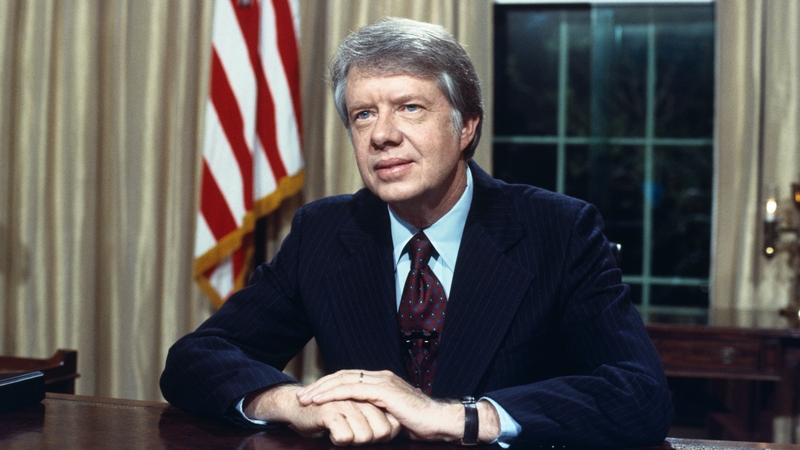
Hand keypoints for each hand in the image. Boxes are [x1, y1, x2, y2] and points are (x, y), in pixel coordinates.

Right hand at [244, 384, 400, 445]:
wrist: (299, 407)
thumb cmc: (331, 416)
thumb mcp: (359, 416)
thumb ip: (376, 419)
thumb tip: (393, 431)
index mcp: (371, 397)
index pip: (393, 425)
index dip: (383, 437)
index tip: (368, 436)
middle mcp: (362, 398)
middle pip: (382, 432)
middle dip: (369, 441)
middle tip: (352, 435)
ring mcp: (347, 403)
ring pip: (365, 436)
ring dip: (352, 442)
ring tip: (341, 432)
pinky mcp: (330, 410)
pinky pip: (345, 436)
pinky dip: (338, 441)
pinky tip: (330, 433)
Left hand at [297, 370, 499, 442]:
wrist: (438, 421)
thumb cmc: (418, 423)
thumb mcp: (391, 415)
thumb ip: (376, 411)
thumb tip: (360, 419)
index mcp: (381, 380)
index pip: (348, 378)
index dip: (329, 385)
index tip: (312, 396)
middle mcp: (380, 377)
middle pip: (342, 376)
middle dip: (320, 385)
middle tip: (301, 396)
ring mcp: (382, 382)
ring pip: (344, 380)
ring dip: (321, 389)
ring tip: (305, 399)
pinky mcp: (384, 391)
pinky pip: (352, 390)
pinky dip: (333, 394)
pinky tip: (320, 401)